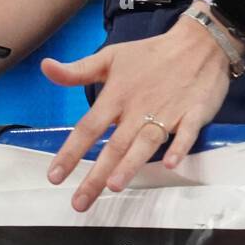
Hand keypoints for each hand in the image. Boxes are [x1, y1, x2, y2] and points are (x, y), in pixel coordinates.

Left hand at [40, 16, 231, 210]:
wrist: (199, 42)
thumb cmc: (151, 54)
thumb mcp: (111, 56)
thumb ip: (78, 70)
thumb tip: (45, 67)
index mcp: (117, 95)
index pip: (89, 126)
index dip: (71, 152)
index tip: (55, 176)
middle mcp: (139, 108)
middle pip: (115, 144)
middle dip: (96, 174)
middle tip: (80, 202)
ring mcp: (167, 112)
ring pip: (146, 142)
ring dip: (131, 163)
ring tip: (114, 185)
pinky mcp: (193, 114)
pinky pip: (186, 133)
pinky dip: (179, 147)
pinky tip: (171, 163)